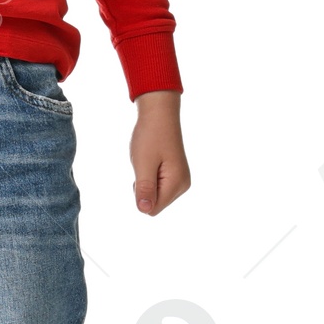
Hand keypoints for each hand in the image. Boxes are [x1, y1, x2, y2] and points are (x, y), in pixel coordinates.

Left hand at [130, 90, 189, 215]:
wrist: (159, 113)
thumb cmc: (150, 136)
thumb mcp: (143, 164)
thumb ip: (145, 189)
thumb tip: (144, 210)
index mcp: (177, 184)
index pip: (152, 209)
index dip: (140, 195)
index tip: (141, 173)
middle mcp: (183, 185)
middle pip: (154, 204)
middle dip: (143, 189)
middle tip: (145, 165)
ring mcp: (180, 180)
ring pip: (154, 196)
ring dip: (145, 182)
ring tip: (149, 161)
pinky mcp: (175, 175)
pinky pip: (156, 186)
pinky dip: (149, 177)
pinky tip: (152, 161)